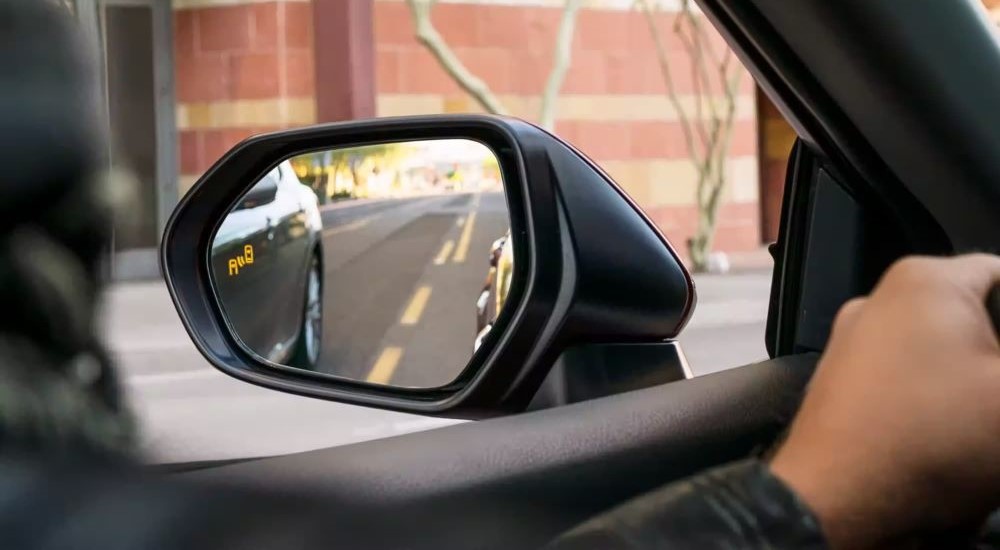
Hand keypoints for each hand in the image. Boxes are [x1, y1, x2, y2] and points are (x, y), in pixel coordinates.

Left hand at [770, 254, 999, 547]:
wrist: (836, 498)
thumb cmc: (925, 440)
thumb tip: (994, 365)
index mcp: (927, 279)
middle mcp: (881, 301)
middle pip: (977, 319)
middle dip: (996, 357)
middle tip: (995, 402)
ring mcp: (856, 341)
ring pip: (944, 354)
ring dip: (972, 388)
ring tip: (980, 426)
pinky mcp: (846, 383)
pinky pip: (910, 383)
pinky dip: (936, 406)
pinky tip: (950, 442)